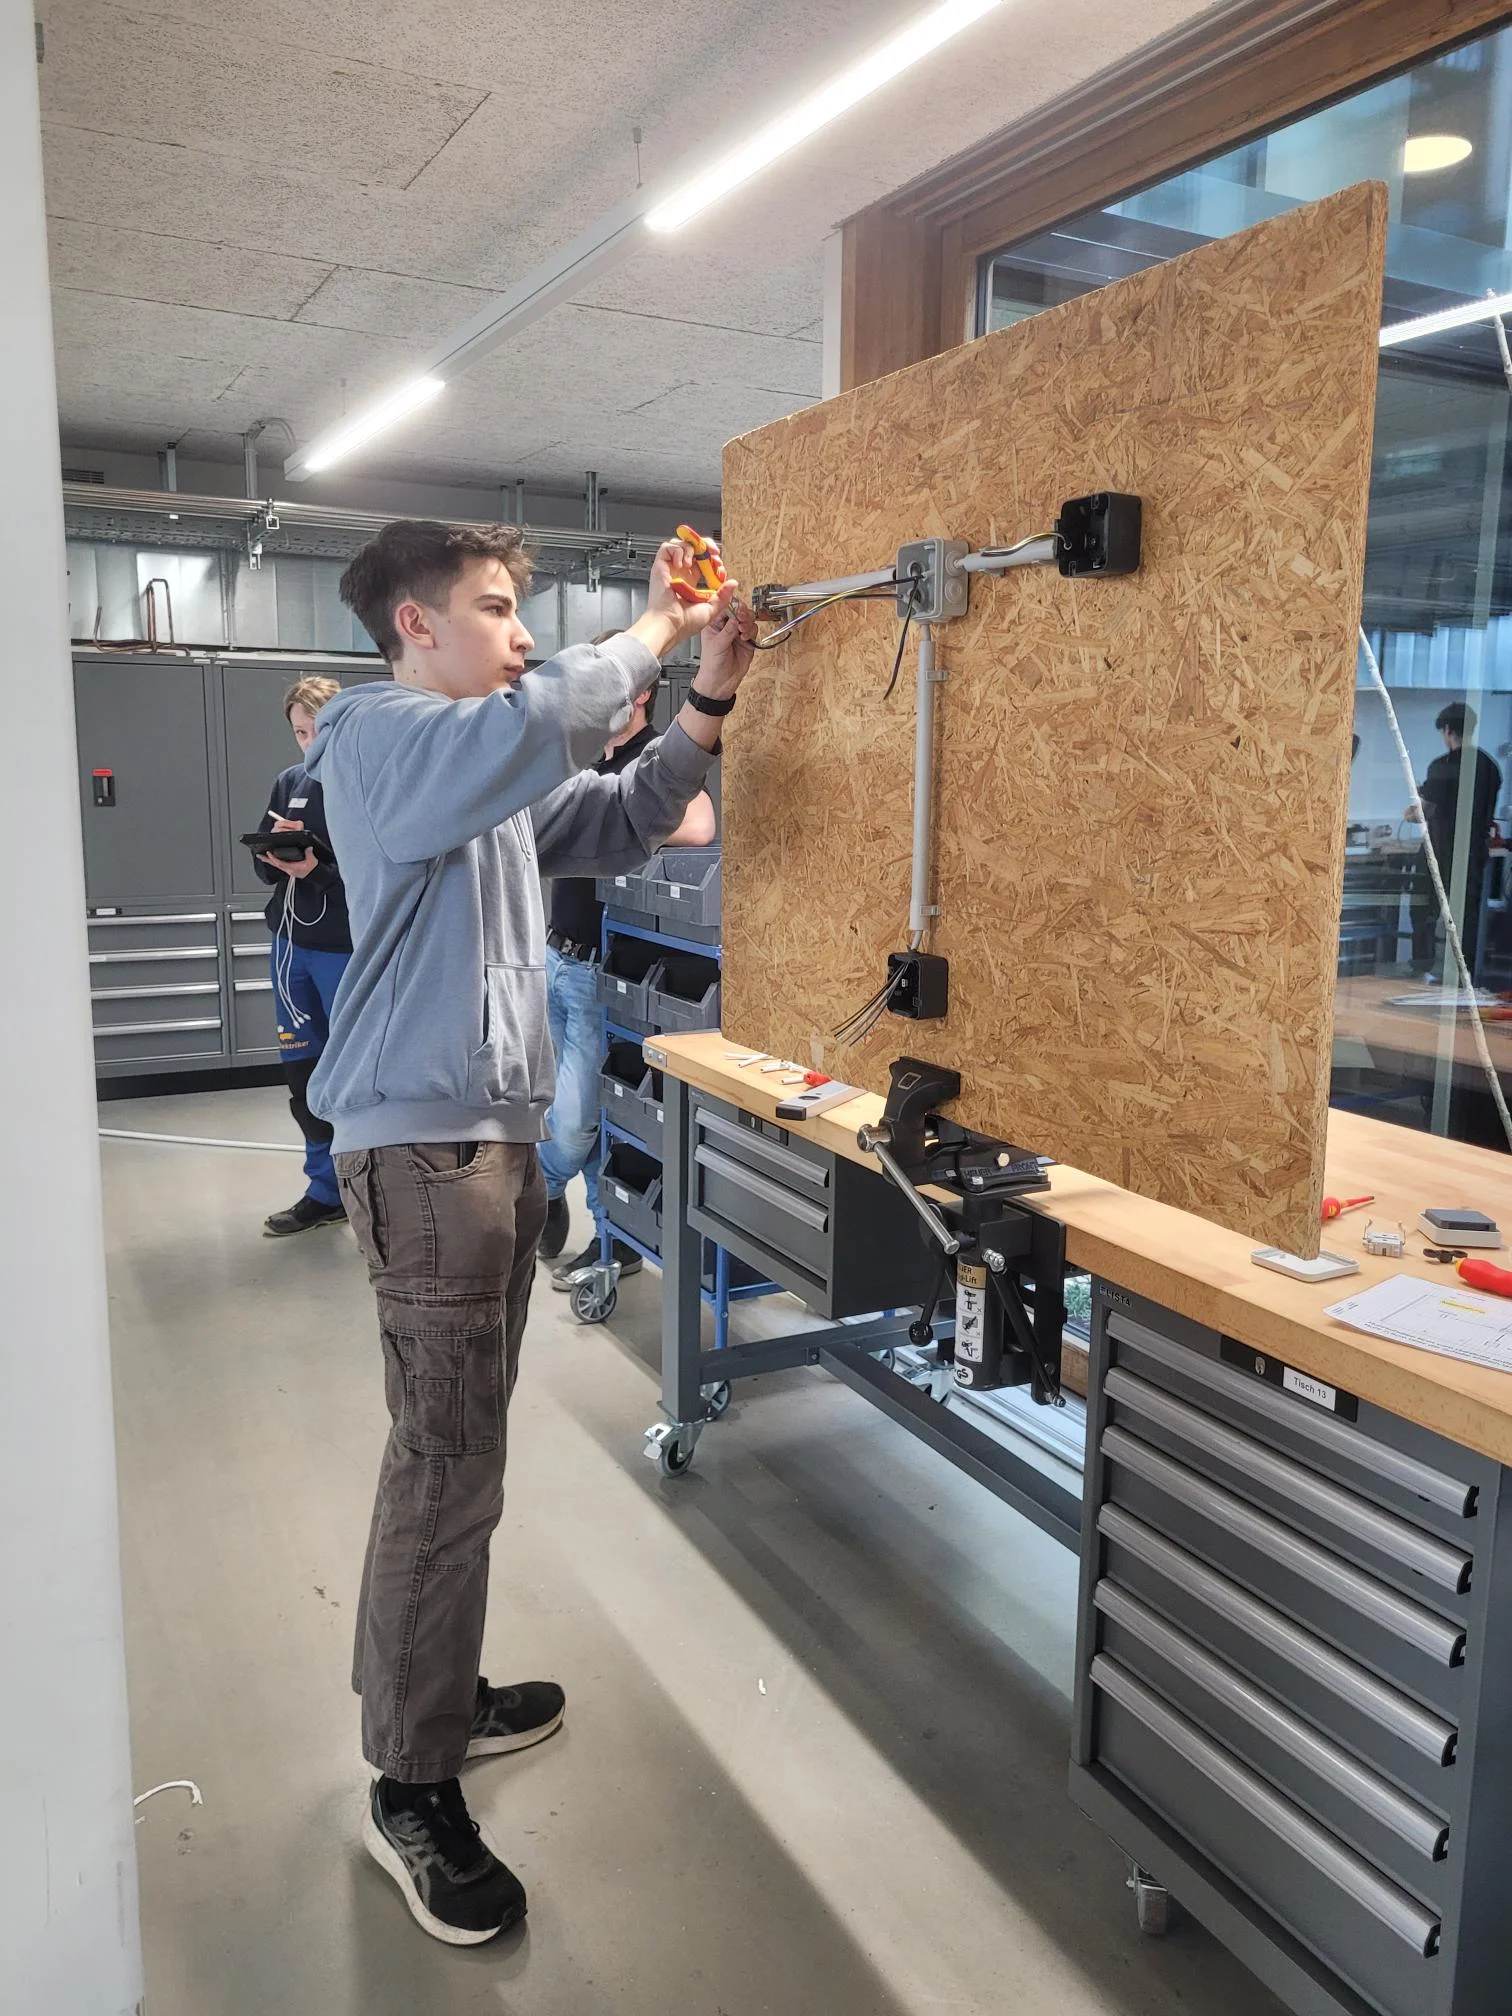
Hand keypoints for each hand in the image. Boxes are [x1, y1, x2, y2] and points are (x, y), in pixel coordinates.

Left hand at [262, 815, 317, 877]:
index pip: (280, 863)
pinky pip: (278, 864)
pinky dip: (273, 861)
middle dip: (266, 859)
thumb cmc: (312, 869)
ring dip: (268, 860)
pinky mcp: (288, 868)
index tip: (269, 853)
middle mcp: (288, 869)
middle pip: (275, 864)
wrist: (314, 875)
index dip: (273, 859)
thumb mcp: (312, 861)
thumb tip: (308, 848)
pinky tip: (269, 859)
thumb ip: (309, 854)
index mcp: (292, 868)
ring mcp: (287, 869)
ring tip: (261, 856)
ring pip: (275, 865)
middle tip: (259, 855)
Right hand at [640, 536, 738, 652]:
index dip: (712, 559)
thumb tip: (733, 583)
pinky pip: (666, 547)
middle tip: (713, 552)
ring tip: (692, 561)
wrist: (670, 625)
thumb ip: (723, 596)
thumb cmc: (684, 623)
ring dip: (691, 548)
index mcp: (690, 582)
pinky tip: (681, 564)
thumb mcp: (710, 609)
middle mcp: (680, 573)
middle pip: (692, 547)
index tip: (719, 566)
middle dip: (705, 545)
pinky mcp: (659, 566)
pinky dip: (677, 550)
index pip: (702, 561)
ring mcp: (670, 569)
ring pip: (680, 544)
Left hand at [692, 599, 757, 699]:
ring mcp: (737, 633)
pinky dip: (751, 632)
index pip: (725, 607)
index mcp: (714, 624)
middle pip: (739, 611)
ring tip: (742, 632)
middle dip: (742, 613)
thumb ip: (728, 630)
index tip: (737, 607)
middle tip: (741, 618)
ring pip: (748, 619)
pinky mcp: (747, 641)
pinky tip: (745, 638)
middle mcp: (727, 626)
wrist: (720, 683)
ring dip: (747, 623)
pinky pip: (753, 631)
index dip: (732, 605)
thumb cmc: (711, 665)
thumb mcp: (717, 645)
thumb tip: (736, 618)